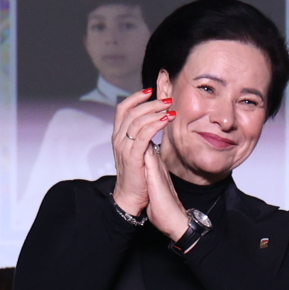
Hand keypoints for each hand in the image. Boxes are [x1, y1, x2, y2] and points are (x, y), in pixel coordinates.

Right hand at [108, 89, 176, 225]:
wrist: (130, 198)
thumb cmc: (138, 176)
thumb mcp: (140, 152)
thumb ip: (143, 137)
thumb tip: (154, 124)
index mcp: (118, 136)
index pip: (123, 109)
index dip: (135, 97)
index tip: (150, 91)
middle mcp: (118, 139)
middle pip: (131, 111)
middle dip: (150, 103)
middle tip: (167, 100)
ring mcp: (124, 147)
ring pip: (137, 120)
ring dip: (155, 111)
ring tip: (170, 108)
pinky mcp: (132, 156)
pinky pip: (143, 135)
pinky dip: (155, 124)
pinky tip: (166, 120)